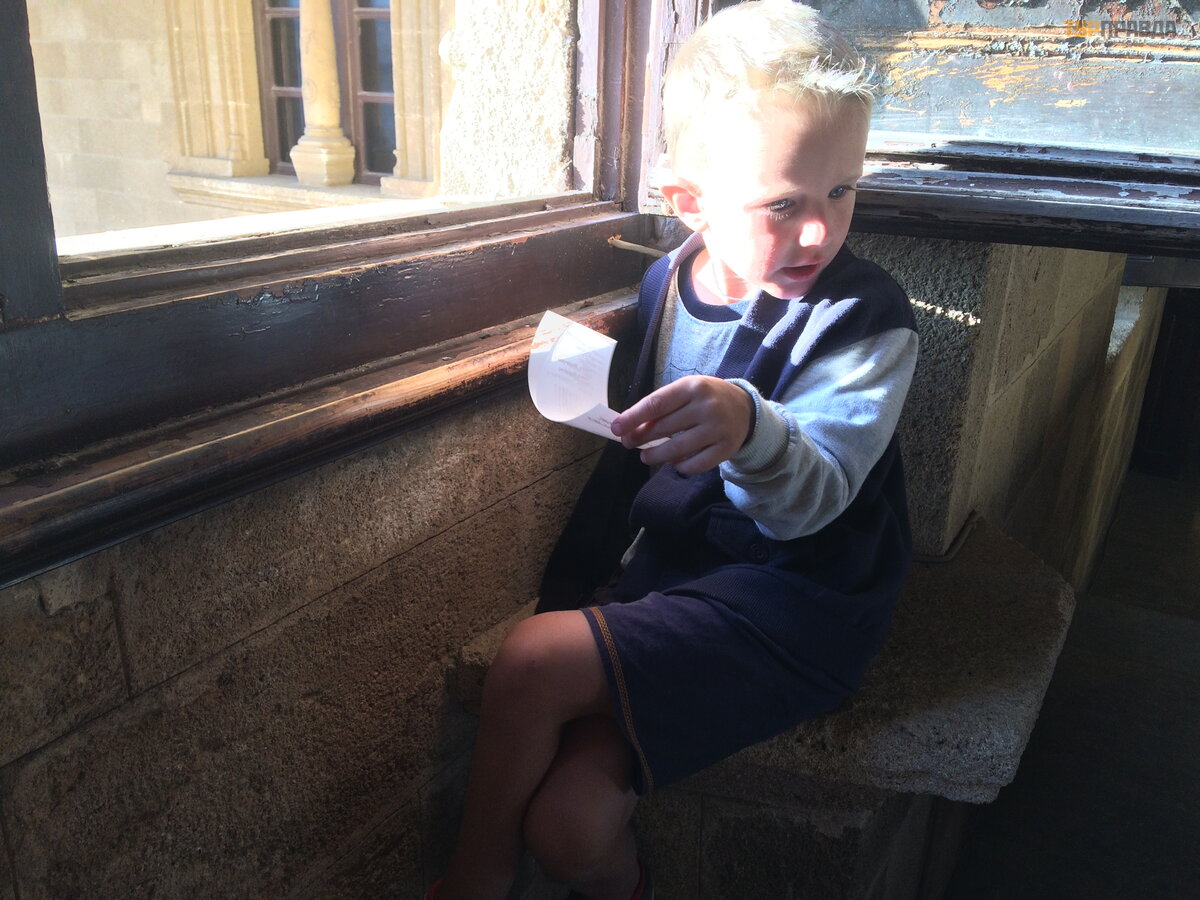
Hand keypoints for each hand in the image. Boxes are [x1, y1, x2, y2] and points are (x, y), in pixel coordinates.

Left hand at [611, 376, 753, 473]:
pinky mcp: (726, 449)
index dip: (633, 418)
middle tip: (628, 443)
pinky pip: (696, 465)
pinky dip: (680, 466)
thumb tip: (630, 427)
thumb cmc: (706, 398)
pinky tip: (673, 463)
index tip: (616, 429)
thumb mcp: (686, 392)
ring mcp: (718, 429)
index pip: (656, 404)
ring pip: (677, 450)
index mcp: (692, 387)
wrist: (745, 408)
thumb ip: (662, 406)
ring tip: (645, 456)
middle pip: (664, 428)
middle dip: (641, 438)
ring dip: (656, 456)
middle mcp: (707, 407)